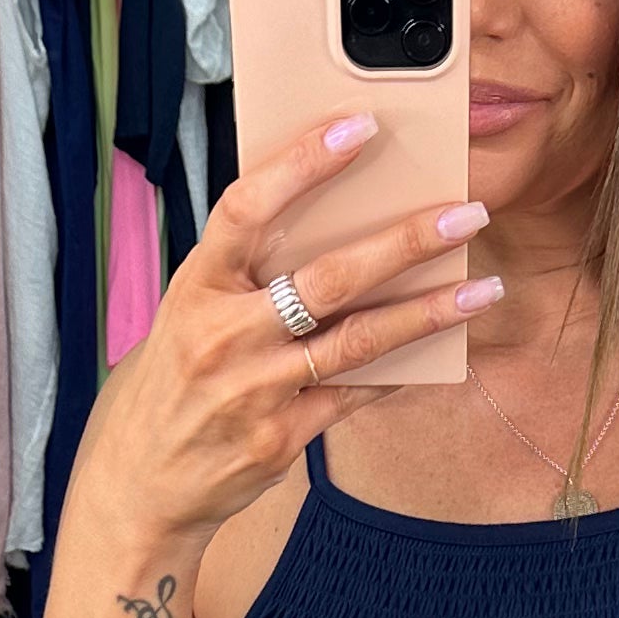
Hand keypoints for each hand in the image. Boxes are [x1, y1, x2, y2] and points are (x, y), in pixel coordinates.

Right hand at [65, 111, 499, 544]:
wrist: (137, 489)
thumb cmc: (167, 388)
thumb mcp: (185, 317)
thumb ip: (244, 279)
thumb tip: (329, 231)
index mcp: (195, 288)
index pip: (246, 208)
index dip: (301, 164)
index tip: (358, 128)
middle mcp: (225, 336)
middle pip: (328, 278)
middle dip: (405, 242)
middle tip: (466, 214)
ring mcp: (256, 392)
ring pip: (358, 341)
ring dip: (427, 313)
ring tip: (481, 289)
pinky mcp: (281, 438)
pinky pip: (354, 395)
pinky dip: (399, 369)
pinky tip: (441, 350)